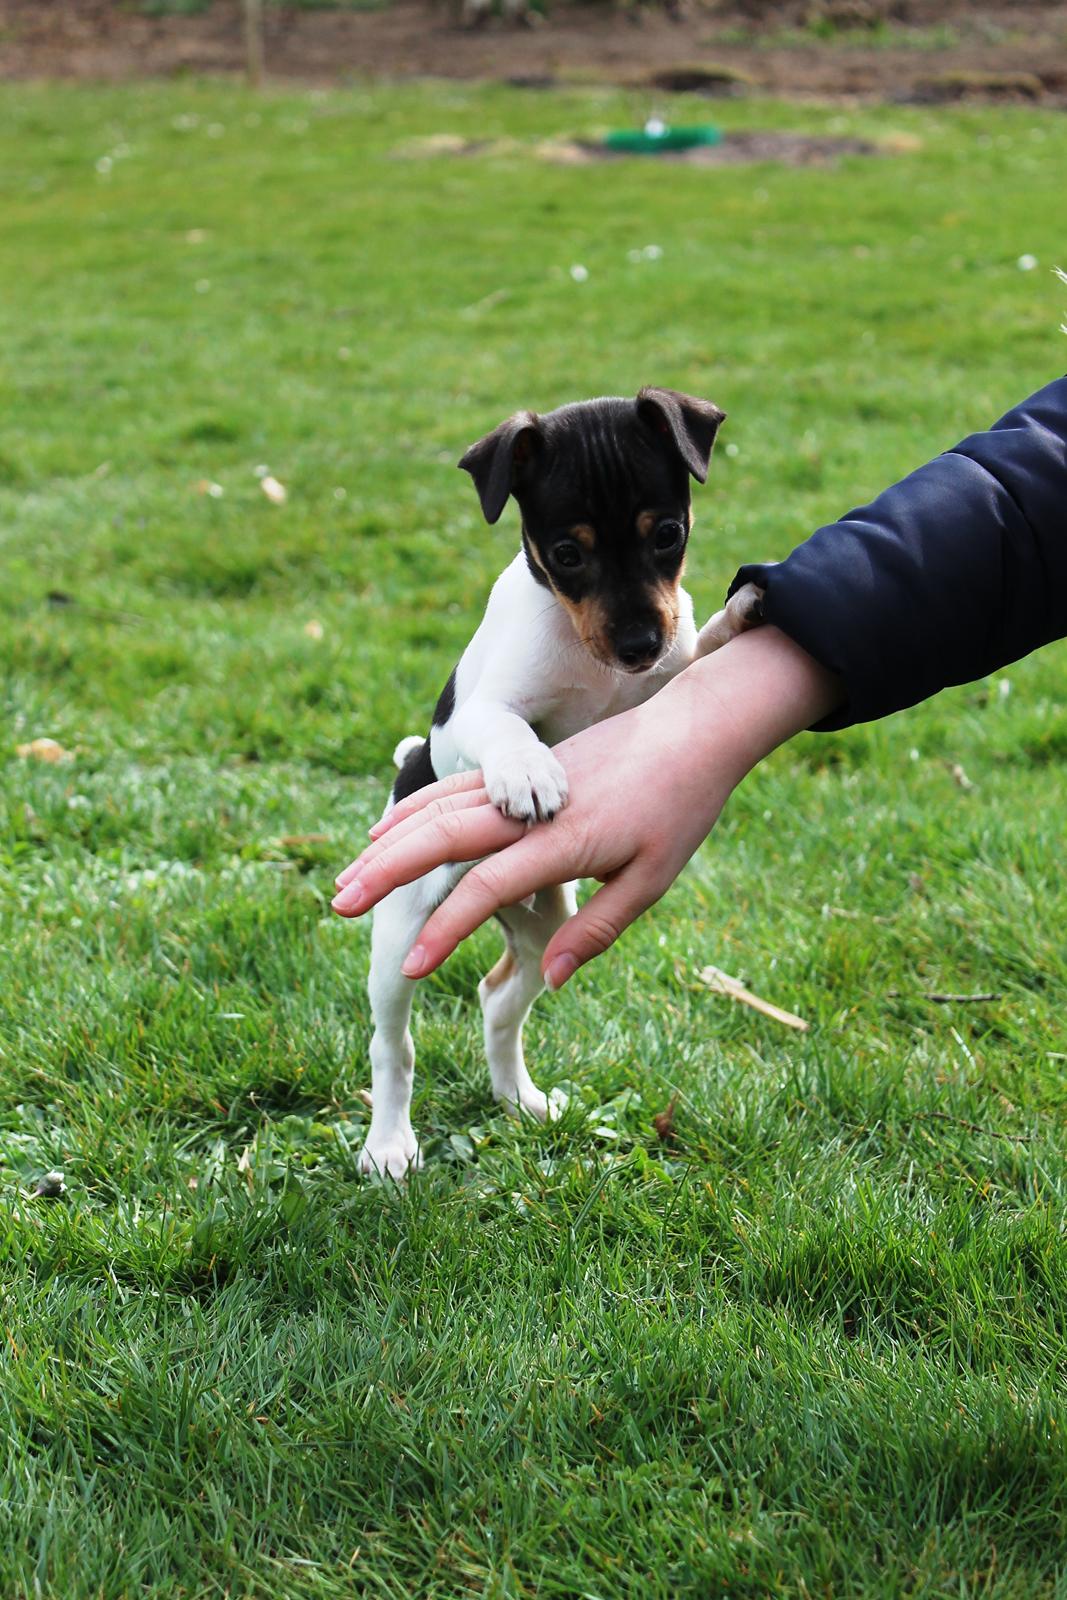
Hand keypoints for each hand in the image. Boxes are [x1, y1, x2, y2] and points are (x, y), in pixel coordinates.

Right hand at [332, 628, 841, 987]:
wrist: (694, 730)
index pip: (488, 888)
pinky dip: (414, 810)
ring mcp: (521, 782)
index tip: (411, 968)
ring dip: (389, 843)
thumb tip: (554, 980)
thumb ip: (599, 930)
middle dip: (387, 873)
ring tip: (347, 876)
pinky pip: (454, 790)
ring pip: (438, 808)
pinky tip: (386, 830)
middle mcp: (531, 807)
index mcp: (565, 840)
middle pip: (442, 836)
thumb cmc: (680, 808)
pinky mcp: (522, 769)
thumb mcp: (652, 880)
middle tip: (339, 906)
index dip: (446, 930)